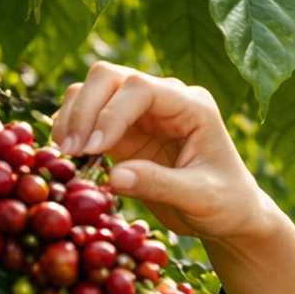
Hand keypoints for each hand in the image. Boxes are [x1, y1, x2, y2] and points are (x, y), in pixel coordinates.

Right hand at [49, 63, 285, 247]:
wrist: (229, 216)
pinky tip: (67, 155)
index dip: (111, 112)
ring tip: (65, 155)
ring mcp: (143, 113)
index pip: (141, 89)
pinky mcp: (126, 132)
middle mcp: (166, 100)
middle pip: (110, 78)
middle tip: (71, 151)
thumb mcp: (201, 198)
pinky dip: (72, 129)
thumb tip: (114, 177)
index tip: (94, 148)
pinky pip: (89, 117)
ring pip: (93, 91)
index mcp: (193, 106)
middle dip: (85, 109)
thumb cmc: (226, 204)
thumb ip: (160, 185)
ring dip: (73, 117)